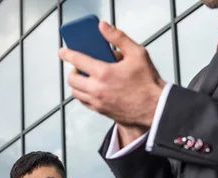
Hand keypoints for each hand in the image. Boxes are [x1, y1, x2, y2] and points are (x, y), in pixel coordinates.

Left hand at [59, 21, 164, 138]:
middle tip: (80, 65)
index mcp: (104, 73)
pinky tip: (92, 87)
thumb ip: (118, 37)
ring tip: (86, 77)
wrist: (154, 107)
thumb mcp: (137, 53)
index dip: (67, 54)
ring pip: (75, 92)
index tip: (62, 52)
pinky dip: (83, 94)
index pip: (78, 61)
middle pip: (72, 79)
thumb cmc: (148, 81)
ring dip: (76, 83)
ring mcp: (98, 102)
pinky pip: (83, 102)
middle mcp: (97, 89)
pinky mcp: (100, 111)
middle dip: (72, 70)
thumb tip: (103, 26)